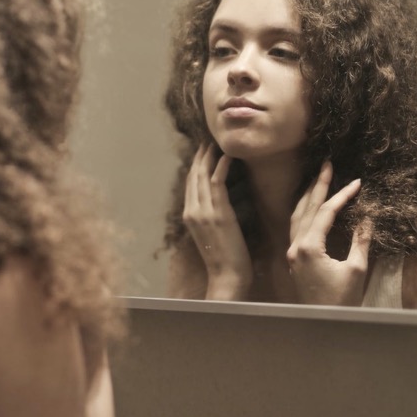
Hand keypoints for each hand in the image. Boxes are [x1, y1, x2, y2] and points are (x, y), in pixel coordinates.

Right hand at [183, 143, 252, 299]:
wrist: (226, 276)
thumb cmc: (224, 259)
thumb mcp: (211, 234)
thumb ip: (210, 216)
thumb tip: (218, 202)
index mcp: (189, 216)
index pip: (190, 184)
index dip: (195, 166)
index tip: (202, 151)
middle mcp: (191, 211)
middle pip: (193, 176)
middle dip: (200, 157)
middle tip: (208, 141)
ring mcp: (203, 212)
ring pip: (203, 176)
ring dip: (210, 157)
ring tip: (217, 144)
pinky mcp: (218, 213)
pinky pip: (217, 183)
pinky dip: (221, 167)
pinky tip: (227, 156)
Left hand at [287, 160, 372, 305]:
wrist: (322, 324)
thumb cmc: (341, 301)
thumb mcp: (356, 270)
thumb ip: (360, 241)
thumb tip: (367, 216)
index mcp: (308, 247)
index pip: (325, 212)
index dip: (341, 195)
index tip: (357, 182)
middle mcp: (296, 246)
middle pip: (306, 209)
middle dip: (318, 185)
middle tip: (327, 164)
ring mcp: (293, 252)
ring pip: (297, 216)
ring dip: (308, 196)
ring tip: (319, 178)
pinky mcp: (295, 259)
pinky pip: (296, 227)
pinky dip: (304, 212)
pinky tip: (311, 205)